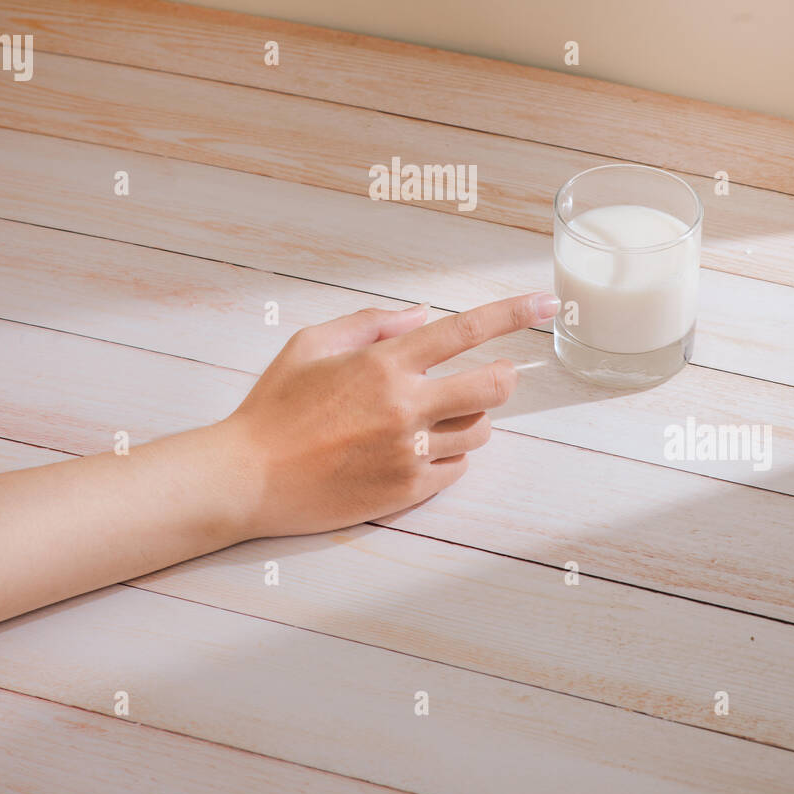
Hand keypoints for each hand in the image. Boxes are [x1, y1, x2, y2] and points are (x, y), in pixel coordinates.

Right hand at [228, 292, 559, 536]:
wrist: (247, 478)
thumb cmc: (273, 407)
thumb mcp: (310, 344)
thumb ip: (370, 321)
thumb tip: (422, 313)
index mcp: (383, 363)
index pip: (464, 330)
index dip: (513, 312)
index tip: (546, 302)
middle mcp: (404, 407)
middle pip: (492, 386)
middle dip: (503, 376)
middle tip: (495, 373)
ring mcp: (408, 452)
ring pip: (479, 430)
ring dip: (471, 417)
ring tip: (437, 415)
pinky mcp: (406, 491)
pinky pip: (457, 468)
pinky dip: (449, 454)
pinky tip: (419, 448)